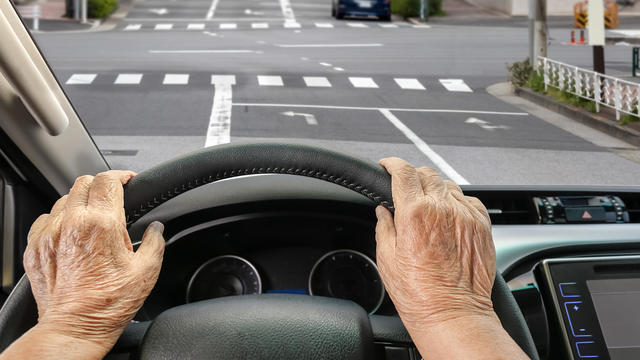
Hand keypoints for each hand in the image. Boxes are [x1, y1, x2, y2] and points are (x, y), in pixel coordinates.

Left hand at [23, 170, 164, 353]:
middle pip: (83, 183)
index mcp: (101, 224)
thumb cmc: (109, 303)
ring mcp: (49, 235)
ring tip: (93, 219)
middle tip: (113, 198)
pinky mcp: (35, 248)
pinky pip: (45, 219)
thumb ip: (155, 242)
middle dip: (101, 185)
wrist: (74, 328)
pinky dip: (60, 219)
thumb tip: (157, 229)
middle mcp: (72, 224)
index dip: (121, 175)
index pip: (108, 180)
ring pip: (64, 199)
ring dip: (80, 202)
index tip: (128, 180)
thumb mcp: (147, 270)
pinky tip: (71, 233)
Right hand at [375, 158, 494, 330]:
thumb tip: (383, 212)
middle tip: (406, 190)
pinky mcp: (482, 226)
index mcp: (415, 214)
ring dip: (435, 189)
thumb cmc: (419, 294)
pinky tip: (449, 217)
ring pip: (448, 185)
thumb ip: (384, 227)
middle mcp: (443, 209)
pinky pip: (469, 200)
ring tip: (428, 208)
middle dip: (412, 177)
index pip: (403, 172)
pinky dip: (457, 202)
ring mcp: (465, 216)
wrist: (453, 314)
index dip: (392, 163)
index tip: (388, 165)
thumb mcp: (387, 259)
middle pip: (426, 174)